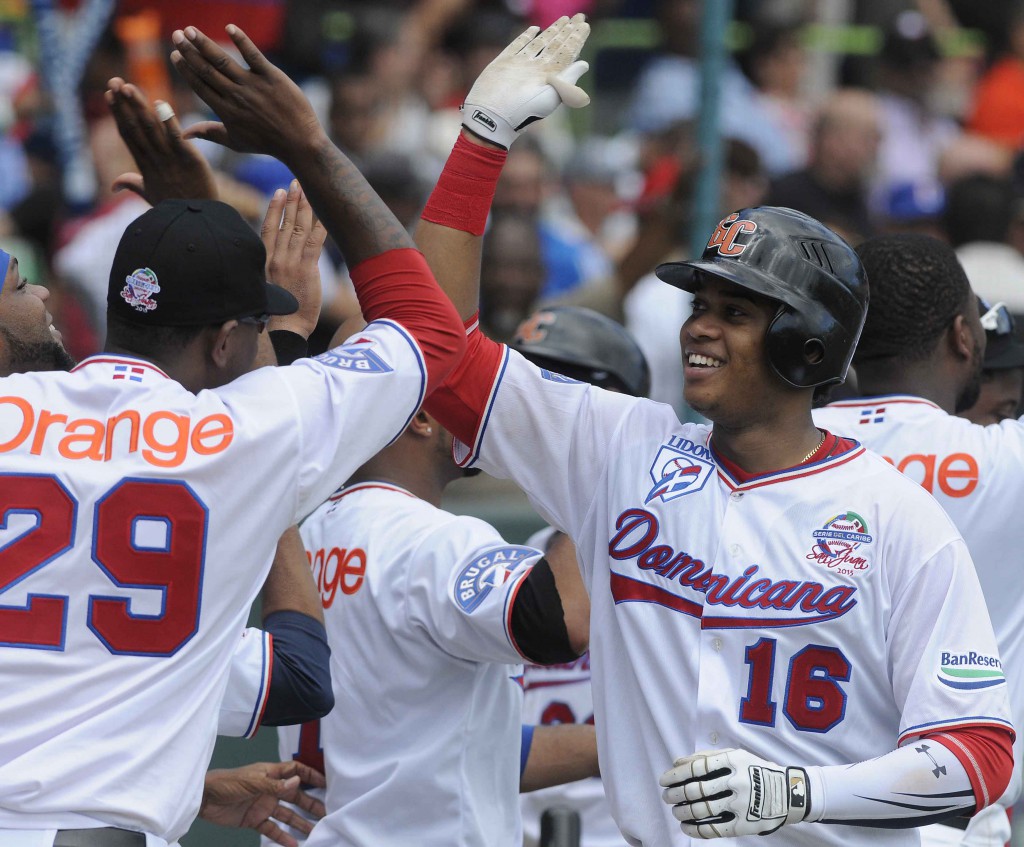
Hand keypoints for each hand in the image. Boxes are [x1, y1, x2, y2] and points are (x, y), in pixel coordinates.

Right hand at [105, 77, 217, 203]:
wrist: (197, 223)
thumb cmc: (174, 208)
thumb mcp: (150, 195)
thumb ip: (133, 184)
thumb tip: (114, 184)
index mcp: (145, 165)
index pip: (128, 134)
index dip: (118, 113)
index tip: (109, 94)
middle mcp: (154, 159)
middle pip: (136, 126)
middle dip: (124, 104)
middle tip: (113, 81)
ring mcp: (171, 159)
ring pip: (151, 128)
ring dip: (139, 106)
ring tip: (129, 87)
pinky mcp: (189, 159)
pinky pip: (177, 138)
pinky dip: (168, 121)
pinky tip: (161, 103)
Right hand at [171, 25, 324, 160]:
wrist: (299, 143)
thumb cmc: (266, 144)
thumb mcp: (235, 142)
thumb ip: (209, 133)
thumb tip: (183, 134)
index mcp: (226, 111)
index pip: (200, 85)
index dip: (186, 69)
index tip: (175, 54)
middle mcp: (236, 96)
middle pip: (207, 70)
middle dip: (190, 52)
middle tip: (177, 35)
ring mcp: (253, 85)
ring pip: (224, 61)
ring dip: (205, 44)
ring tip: (191, 30)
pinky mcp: (272, 77)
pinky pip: (253, 55)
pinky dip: (242, 40)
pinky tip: (229, 28)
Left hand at [201, 760, 325, 846]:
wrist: (204, 800)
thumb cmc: (228, 782)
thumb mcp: (253, 781)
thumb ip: (275, 785)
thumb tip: (298, 782)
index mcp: (271, 774)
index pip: (296, 771)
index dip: (310, 775)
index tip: (326, 782)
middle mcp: (271, 789)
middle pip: (295, 796)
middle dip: (310, 803)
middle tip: (326, 812)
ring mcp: (263, 805)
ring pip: (287, 814)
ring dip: (300, 822)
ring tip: (315, 830)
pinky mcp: (254, 820)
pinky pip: (272, 829)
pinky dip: (282, 837)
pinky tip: (293, 844)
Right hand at [261, 180, 326, 337]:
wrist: (285, 327)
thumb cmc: (278, 311)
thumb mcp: (269, 285)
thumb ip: (273, 266)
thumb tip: (279, 256)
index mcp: (265, 261)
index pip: (268, 228)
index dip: (274, 208)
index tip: (279, 191)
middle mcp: (276, 258)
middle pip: (285, 223)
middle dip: (292, 201)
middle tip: (296, 183)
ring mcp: (291, 262)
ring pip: (299, 229)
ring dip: (305, 208)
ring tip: (308, 191)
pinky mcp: (306, 269)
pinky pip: (314, 243)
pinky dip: (320, 227)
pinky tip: (324, 216)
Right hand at [462, 13, 590, 149]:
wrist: (494, 114)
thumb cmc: (524, 109)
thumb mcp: (552, 95)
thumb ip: (568, 79)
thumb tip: (584, 64)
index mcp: (551, 77)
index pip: (568, 53)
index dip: (577, 39)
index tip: (585, 25)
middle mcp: (537, 69)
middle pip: (557, 46)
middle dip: (568, 31)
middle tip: (580, 16)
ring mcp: (521, 64)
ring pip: (540, 43)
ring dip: (552, 31)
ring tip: (564, 20)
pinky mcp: (504, 61)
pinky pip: (518, 45)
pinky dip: (526, 36)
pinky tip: (536, 29)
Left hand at [659, 748, 810, 838]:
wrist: (789, 794)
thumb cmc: (756, 771)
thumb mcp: (737, 756)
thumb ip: (707, 757)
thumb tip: (677, 762)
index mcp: (733, 761)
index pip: (697, 768)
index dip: (677, 774)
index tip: (664, 779)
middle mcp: (737, 781)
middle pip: (697, 789)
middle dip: (676, 794)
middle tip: (666, 797)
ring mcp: (742, 804)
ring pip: (703, 810)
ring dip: (683, 812)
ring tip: (675, 811)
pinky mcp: (745, 824)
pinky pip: (714, 829)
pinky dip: (696, 829)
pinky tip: (686, 827)